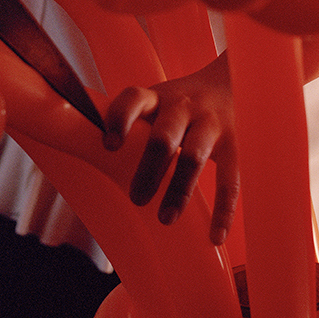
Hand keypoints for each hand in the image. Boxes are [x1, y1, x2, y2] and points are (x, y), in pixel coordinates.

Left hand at [103, 53, 238, 246]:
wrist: (234, 81)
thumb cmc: (181, 102)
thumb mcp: (156, 100)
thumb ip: (130, 122)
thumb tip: (84, 150)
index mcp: (158, 97)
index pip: (133, 98)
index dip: (120, 119)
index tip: (108, 145)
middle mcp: (183, 107)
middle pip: (163, 136)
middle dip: (149, 169)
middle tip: (136, 199)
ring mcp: (211, 124)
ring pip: (194, 156)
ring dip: (179, 189)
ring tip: (165, 219)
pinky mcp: (235, 144)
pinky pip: (231, 179)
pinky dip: (224, 210)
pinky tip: (215, 236)